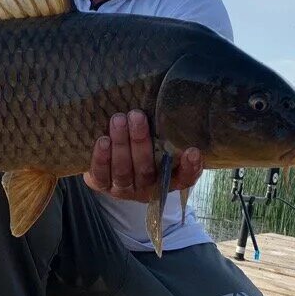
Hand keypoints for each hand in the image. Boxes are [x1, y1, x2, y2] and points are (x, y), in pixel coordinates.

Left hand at [84, 110, 202, 201]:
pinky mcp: (103, 186)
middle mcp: (147, 188)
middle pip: (146, 170)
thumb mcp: (158, 141)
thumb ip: (165, 132)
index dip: (190, 168)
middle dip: (140, 141)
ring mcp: (124, 190)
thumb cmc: (143, 147)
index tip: (193, 151)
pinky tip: (103, 140)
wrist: (112, 164)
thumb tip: (170, 106)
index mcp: (168, 180)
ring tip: (118, 120)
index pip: (184, 178)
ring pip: (123, 171)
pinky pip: (101, 175)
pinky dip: (101, 158)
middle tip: (137, 115)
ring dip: (121, 143)